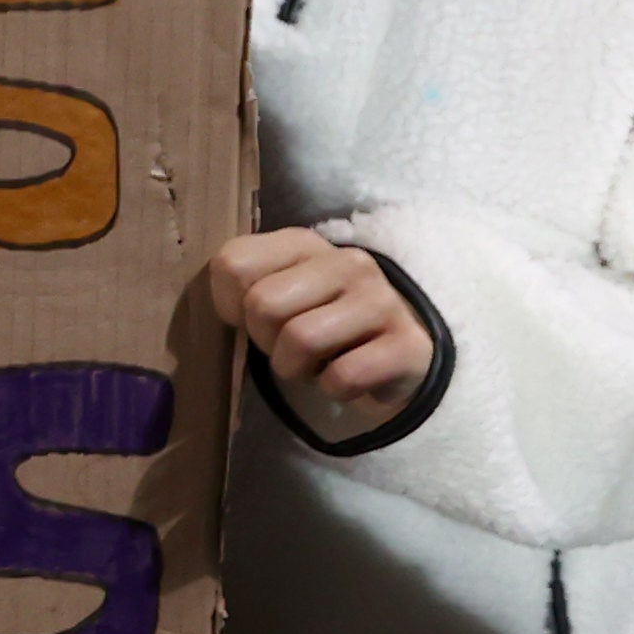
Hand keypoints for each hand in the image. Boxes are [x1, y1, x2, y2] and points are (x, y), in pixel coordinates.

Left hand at [208, 228, 437, 442]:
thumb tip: (227, 310)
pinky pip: (343, 376)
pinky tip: (347, 377)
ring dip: (298, 369)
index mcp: (304, 243)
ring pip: (300, 340)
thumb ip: (242, 286)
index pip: (233, 264)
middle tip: (290, 348)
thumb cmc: (322, 321)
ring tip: (317, 363)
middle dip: (266, 341)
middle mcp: (347, 262)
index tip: (255, 320)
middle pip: (263, 305)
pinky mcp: (407, 344)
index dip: (230, 305)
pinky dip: (334, 389)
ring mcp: (381, 300)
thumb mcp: (281, 291)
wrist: (398, 353)